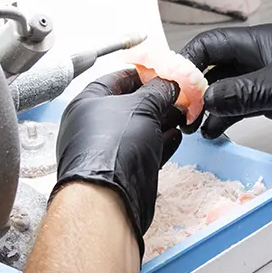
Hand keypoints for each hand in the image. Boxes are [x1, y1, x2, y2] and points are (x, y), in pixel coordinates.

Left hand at [53, 70, 184, 253]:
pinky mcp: (124, 170)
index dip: (143, 73)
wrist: (109, 200)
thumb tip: (168, 83)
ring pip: (141, 127)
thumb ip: (158, 91)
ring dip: (164, 119)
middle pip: (131, 103)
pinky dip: (162, 141)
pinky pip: (146, 148)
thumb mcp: (141, 107)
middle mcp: (95, 126)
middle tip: (180, 93)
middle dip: (158, 98)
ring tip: (184, 112)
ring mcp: (110, 149)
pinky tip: (176, 135)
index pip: (117, 78)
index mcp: (88, 103)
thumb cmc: (112, 151)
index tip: (164, 72)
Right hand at [180, 25, 271, 147]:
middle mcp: (259, 58)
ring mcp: (266, 80)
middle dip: (195, 87)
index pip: (212, 43)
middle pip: (214, 67)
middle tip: (178, 112)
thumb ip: (242, 93)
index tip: (174, 86)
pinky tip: (214, 131)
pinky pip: (240, 106)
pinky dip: (224, 117)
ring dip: (208, 106)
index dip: (189, 61)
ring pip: (225, 90)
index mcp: (261, 41)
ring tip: (192, 127)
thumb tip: (204, 100)